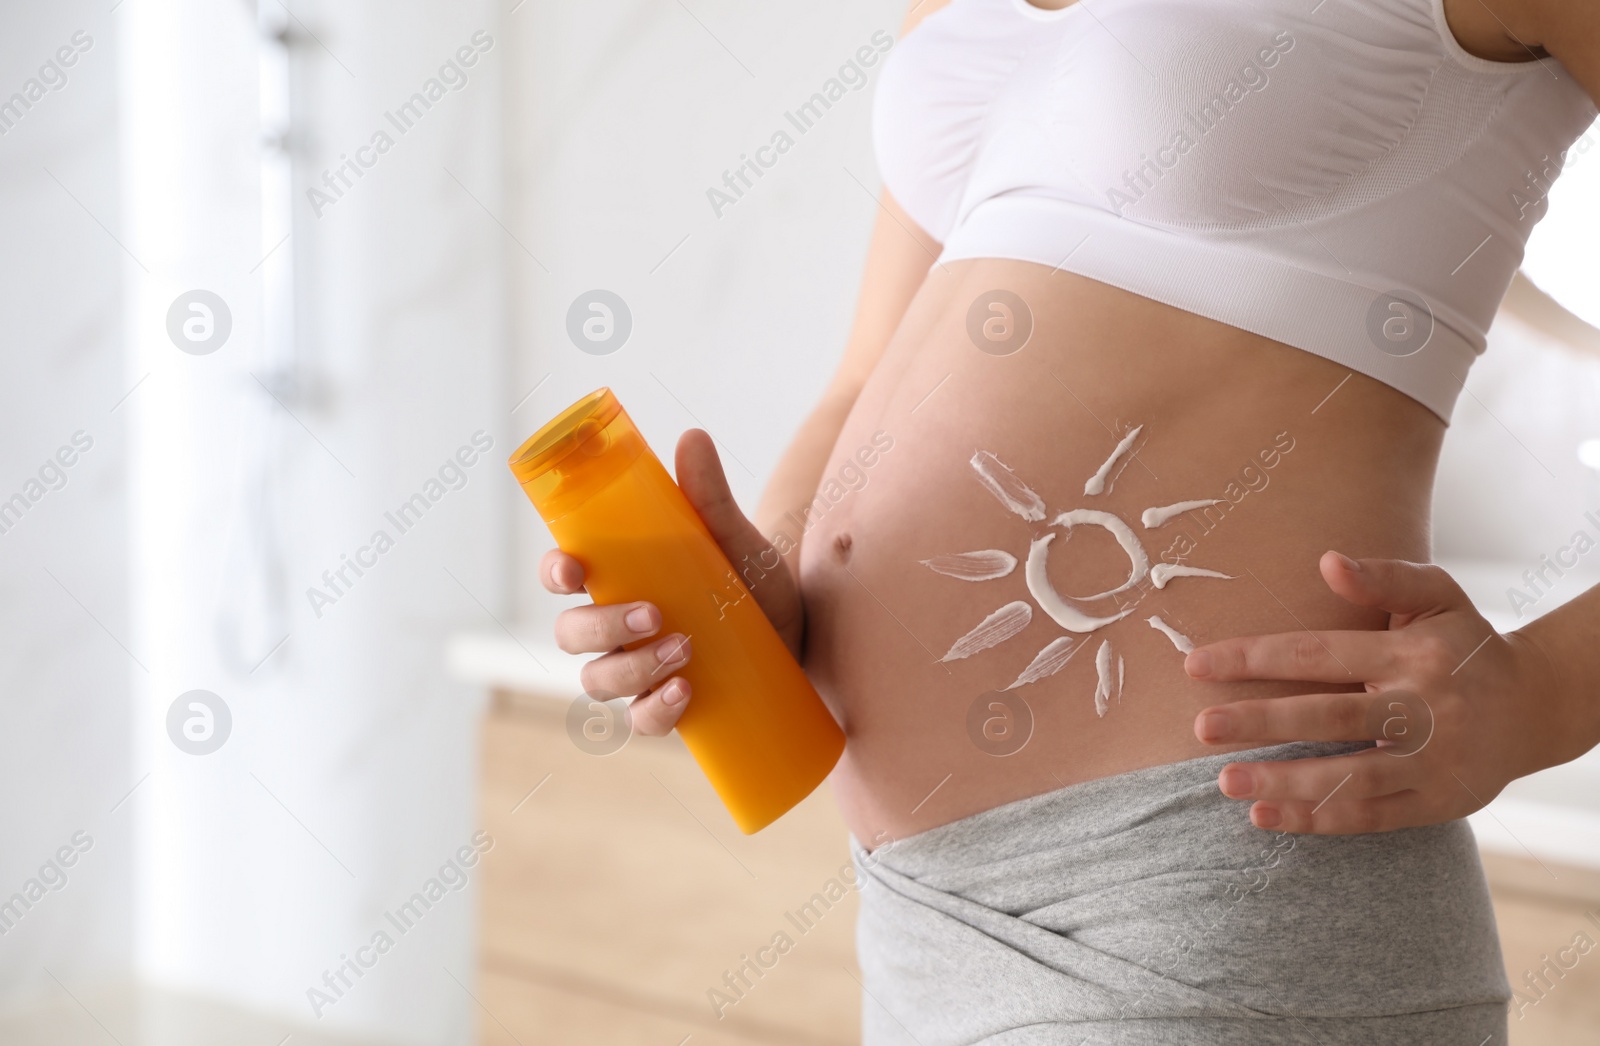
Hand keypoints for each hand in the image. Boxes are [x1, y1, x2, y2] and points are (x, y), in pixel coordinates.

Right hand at [541, 429, 804, 736]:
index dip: (554, 573)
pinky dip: (654, 712)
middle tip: (651, 614)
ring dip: (630, 668)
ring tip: (684, 649)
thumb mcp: (737, 540)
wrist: (804, 636)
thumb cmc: (753, 584)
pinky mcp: (668, 707)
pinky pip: (640, 721)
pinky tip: (683, 694)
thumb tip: (691, 437)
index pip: (563, 578)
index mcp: (620, 579)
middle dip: (599, 627)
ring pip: (598, 680)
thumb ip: (711, 497)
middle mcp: (617, 627)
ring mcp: (639, 670)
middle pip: (570, 634)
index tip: (573, 570)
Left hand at [1184, 551, 1564, 833]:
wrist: (1539, 706)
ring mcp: (1431, 762)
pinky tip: (1266, 815)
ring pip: (1347, 777)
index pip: (1318, 654)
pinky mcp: (1436, 803)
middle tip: (1201, 728)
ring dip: (1283, 781)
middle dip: (1260, 723)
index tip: (1196, 665)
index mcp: (1412, 655)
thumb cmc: (1466, 644)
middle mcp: (1423, 709)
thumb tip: (1327, 560)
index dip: (1255, 659)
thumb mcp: (1438, 596)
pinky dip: (1317, 819)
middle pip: (1328, 717)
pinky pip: (1369, 816)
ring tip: (1224, 782)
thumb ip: (1384, 577)